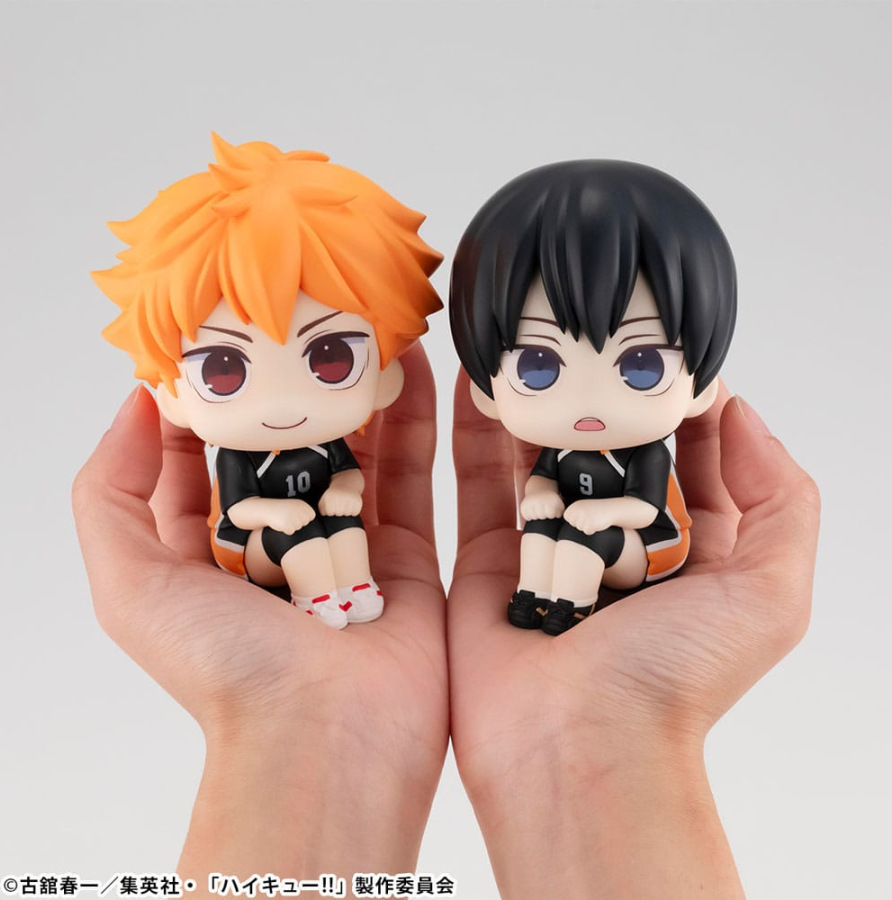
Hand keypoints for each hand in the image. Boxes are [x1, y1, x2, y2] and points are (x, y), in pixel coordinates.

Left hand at [73, 343, 447, 880]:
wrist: (327, 735)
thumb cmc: (224, 666)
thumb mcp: (130, 581)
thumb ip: (112, 492)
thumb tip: (135, 406)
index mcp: (209, 551)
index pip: (200, 459)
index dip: (208, 398)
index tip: (223, 338)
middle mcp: (277, 546)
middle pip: (286, 448)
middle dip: (294, 387)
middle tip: (307, 319)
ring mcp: (345, 548)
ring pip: (354, 452)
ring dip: (359, 395)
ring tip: (367, 331)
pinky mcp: (407, 556)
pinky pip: (413, 477)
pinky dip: (417, 424)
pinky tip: (418, 370)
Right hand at [269, 498, 315, 532]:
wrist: (267, 509)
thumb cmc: (282, 510)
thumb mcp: (296, 507)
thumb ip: (306, 512)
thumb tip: (317, 522)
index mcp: (304, 505)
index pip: (310, 517)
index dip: (302, 518)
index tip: (294, 513)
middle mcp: (301, 511)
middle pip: (304, 524)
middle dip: (296, 523)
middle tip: (287, 516)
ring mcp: (294, 518)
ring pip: (297, 528)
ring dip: (290, 526)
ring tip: (284, 519)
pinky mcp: (288, 525)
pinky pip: (290, 532)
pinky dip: (285, 530)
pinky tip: (280, 523)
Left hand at [318, 486, 363, 516]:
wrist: (346, 484)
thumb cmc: (333, 495)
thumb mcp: (324, 500)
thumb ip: (321, 509)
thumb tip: (325, 516)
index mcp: (330, 499)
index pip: (330, 513)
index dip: (330, 511)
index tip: (332, 504)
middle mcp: (340, 499)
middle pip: (339, 514)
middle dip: (338, 511)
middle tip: (339, 503)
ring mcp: (350, 501)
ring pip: (347, 514)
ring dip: (346, 511)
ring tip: (344, 503)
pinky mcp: (358, 502)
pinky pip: (355, 513)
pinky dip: (353, 510)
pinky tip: (350, 504)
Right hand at [448, 371, 817, 897]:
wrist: (574, 747)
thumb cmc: (673, 678)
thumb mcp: (770, 592)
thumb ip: (780, 500)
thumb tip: (738, 416)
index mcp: (688, 558)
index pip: (696, 462)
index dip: (686, 407)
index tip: (667, 355)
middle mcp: (618, 553)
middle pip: (611, 454)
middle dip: (602, 398)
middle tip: (589, 338)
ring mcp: (550, 555)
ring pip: (542, 460)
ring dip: (537, 406)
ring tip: (531, 349)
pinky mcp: (489, 563)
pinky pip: (479, 486)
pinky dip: (476, 433)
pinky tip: (477, 380)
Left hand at [562, 498, 611, 533]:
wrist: (611, 508)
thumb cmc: (595, 509)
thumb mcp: (581, 507)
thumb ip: (572, 513)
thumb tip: (562, 519)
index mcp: (573, 506)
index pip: (568, 519)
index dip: (577, 519)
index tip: (585, 514)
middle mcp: (576, 512)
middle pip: (574, 525)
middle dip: (582, 524)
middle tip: (591, 517)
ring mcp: (582, 518)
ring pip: (580, 529)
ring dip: (587, 526)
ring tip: (594, 518)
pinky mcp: (589, 525)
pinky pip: (587, 532)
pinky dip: (593, 530)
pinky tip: (597, 523)